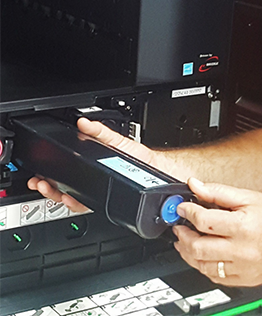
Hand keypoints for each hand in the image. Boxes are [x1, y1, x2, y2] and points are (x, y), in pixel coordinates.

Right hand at [27, 117, 157, 212]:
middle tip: (39, 182)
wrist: (155, 169)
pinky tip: (69, 197)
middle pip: (63, 187)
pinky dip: (75, 202)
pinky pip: (85, 205)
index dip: (51, 174)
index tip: (40, 172)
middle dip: (48, 186)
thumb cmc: (138, 156)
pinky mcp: (104, 201)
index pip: (67, 172)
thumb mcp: (116, 140)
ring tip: (48, 189)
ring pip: (70, 198)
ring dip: (56, 195)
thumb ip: (100, 132)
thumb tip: (84, 122)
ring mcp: (97, 193)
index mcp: (92, 166)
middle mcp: (91, 181)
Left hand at [172, 178, 261, 286]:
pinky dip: (204, 267)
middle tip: (180, 227)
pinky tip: (203, 256)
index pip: (204, 221)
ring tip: (186, 242)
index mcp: (243, 227)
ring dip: (189, 254)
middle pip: (199, 248)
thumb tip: (196, 185)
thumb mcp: (249, 197)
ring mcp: (244, 269)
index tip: (182, 208)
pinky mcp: (246, 280)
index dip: (188, 212)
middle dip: (183, 236)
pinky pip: (216, 278)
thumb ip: (219, 192)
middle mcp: (243, 251)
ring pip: (204, 266)